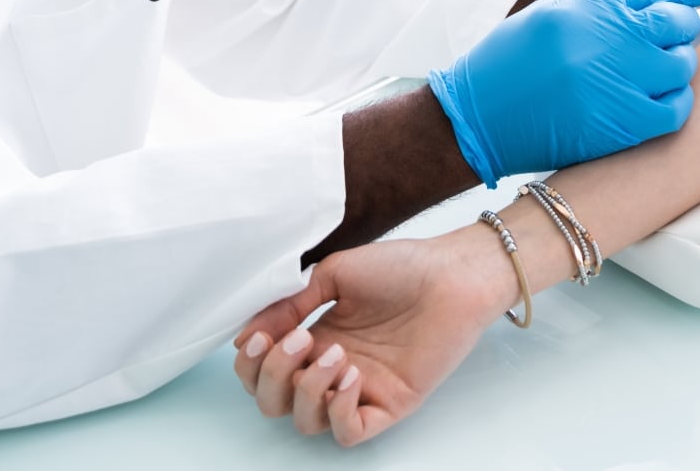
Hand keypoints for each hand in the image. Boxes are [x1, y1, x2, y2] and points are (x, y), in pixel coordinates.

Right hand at [232, 227, 511, 445]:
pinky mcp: (389, 405)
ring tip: (335, 352)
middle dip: (272, 376)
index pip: (263, 372)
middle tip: (298, 339)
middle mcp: (331, 369)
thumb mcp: (333, 274)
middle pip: (275, 403)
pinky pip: (348, 432)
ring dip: (307, 390)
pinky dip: (339, 410)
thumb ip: (289, 304)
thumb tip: (246, 336)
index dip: (251, 363)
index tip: (260, 337)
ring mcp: (359, 390)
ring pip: (306, 422)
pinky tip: (352, 375)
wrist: (452, 273)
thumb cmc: (402, 267)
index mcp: (314, 338)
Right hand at [429, 0, 699, 186]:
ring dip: (675, 67)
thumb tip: (649, 3)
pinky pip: (675, 110)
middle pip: (678, 24)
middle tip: (668, 39)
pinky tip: (656, 100)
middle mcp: (612, 38)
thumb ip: (601, 6)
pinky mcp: (623, 124)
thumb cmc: (512, 60)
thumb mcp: (554, 14)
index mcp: (594, 5)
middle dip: (679, 28)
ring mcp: (621, 81)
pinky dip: (674, 103)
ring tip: (656, 73)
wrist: (481, 114)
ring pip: (682, 66)